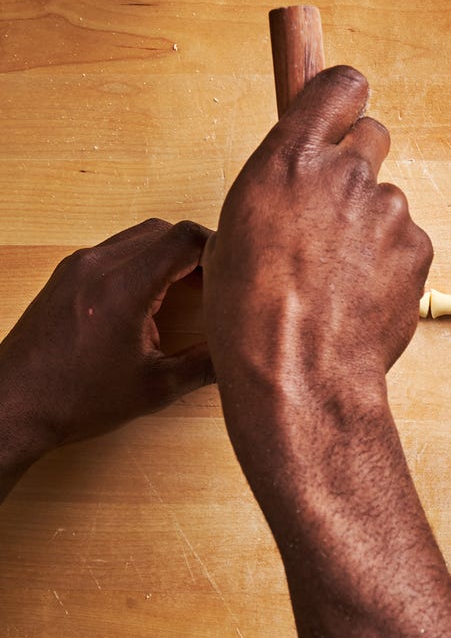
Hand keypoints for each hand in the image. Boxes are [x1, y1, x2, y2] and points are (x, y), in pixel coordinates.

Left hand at [0, 219, 214, 467]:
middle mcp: (98, 266)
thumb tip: (242, 354)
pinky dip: (143, 263)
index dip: (219, 250)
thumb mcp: (156, 388)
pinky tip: (152, 300)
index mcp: (124, 288)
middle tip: (216, 284)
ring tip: (188, 292)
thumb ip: (205, 365)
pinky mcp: (67, 274)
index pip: (185, 239)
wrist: (12, 407)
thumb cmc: (77, 400)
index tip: (233, 274)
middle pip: (164, 231)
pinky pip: (116, 250)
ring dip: (169, 256)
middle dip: (197, 252)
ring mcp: (78, 266)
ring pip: (140, 237)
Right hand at [203, 65, 431, 434]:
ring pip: (388, 200)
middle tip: (339, 210)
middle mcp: (343, 174)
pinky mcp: (417, 246)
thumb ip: (276, 189)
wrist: (298, 372)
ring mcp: (387, 209)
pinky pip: (407, 241)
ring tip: (342, 276)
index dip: (345, 99)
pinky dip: (392, 261)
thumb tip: (294, 186)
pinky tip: (363, 294)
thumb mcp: (234, 234)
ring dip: (371, 225)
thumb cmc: (252, 315)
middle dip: (358, 164)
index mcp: (288, 162)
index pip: (338, 87)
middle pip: (372, 136)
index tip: (345, 112)